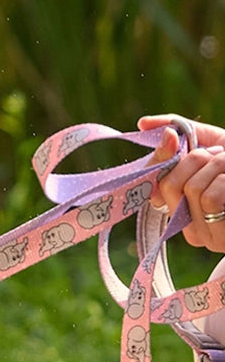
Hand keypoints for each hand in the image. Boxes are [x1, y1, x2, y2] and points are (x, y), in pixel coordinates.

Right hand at [140, 114, 224, 250]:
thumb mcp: (212, 141)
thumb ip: (178, 131)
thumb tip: (143, 124)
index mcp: (179, 208)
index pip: (151, 184)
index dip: (162, 158)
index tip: (175, 139)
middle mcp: (188, 227)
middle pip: (170, 184)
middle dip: (198, 158)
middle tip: (219, 159)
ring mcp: (206, 236)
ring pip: (194, 189)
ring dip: (220, 166)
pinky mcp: (221, 238)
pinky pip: (212, 198)